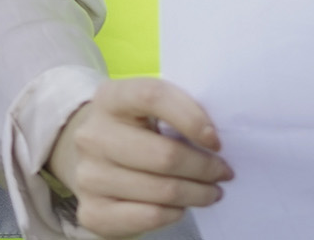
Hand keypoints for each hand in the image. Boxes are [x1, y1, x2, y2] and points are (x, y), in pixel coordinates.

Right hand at [43, 77, 230, 238]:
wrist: (94, 156)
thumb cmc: (136, 128)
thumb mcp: (150, 107)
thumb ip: (178, 110)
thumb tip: (216, 140)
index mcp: (111, 98)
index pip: (154, 97)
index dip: (192, 118)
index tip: (216, 141)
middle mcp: (93, 136)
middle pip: (164, 155)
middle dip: (204, 167)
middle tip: (224, 173)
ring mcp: (89, 176)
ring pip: (161, 190)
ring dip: (197, 193)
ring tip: (212, 191)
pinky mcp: (91, 211)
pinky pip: (147, 216)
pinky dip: (173, 213)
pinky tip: (182, 206)